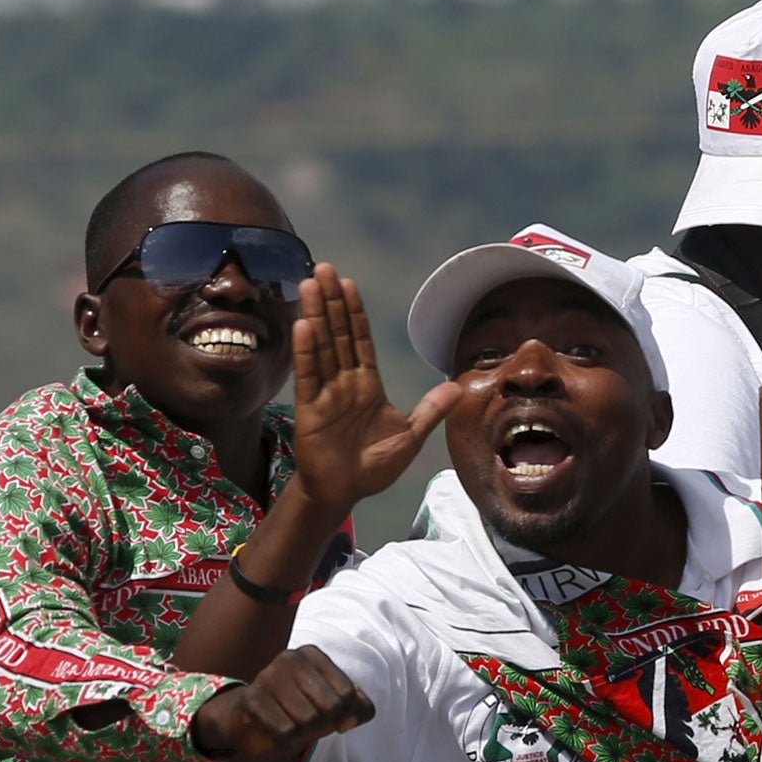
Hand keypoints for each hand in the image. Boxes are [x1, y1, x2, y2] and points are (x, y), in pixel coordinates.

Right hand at [189, 646, 373, 761]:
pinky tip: (274, 730)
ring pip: (308, 721)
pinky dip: (285, 741)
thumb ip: (360, 709)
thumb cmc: (301, 709)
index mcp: (312, 654)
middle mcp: (290, 658)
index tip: (322, 710)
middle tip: (303, 719)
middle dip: (321, 723)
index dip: (341, 713)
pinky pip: (286, 733)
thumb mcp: (337, 706)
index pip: (347, 694)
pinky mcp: (251, 701)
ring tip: (287, 722)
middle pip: (329, 708)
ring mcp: (267, 676)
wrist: (252, 722)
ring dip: (301, 733)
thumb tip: (346, 722)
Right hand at [290, 264, 459, 515]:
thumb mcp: (410, 437)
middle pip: (338, 334)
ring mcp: (325, 394)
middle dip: (331, 302)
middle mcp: (344, 383)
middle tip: (324, 269)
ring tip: (310, 284)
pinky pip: (309, 377)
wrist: (344, 493)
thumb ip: (431, 410)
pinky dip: (307, 353)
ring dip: (316, 316)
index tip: (348, 284)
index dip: (355, 312)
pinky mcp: (309, 411)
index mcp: (367, 385)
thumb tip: (458, 386)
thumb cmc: (373, 467)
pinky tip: (303, 327)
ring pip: (321, 347)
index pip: (360, 340)